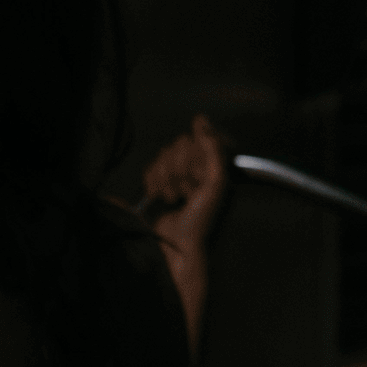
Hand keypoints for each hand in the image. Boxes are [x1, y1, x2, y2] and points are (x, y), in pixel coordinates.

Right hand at [143, 114, 228, 254]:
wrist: (178, 246)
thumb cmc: (202, 220)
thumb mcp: (215, 183)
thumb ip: (212, 149)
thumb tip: (200, 119)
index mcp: (215, 163)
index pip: (200, 136)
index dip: (196, 154)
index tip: (200, 174)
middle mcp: (197, 165)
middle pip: (179, 144)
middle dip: (181, 171)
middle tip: (188, 191)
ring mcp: (177, 174)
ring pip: (163, 155)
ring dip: (167, 180)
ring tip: (176, 198)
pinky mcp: (159, 182)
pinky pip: (150, 167)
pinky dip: (154, 183)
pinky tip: (162, 198)